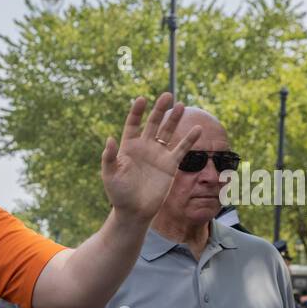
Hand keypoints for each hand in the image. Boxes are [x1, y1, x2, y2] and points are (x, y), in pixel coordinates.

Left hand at [100, 93, 201, 222]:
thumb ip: (109, 157)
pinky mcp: (170, 165)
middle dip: (160, 110)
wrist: (134, 211)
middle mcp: (144, 147)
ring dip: (174, 119)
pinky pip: (181, 149)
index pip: (133, 124)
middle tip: (167, 95)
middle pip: (153, 123)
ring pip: (168, 132)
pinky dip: (190, 140)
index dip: (136, 112)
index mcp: (128, 147)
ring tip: (180, 105)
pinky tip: (197, 128)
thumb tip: (109, 139)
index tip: (141, 99)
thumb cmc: (118, 194)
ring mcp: (158, 155)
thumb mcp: (109, 175)